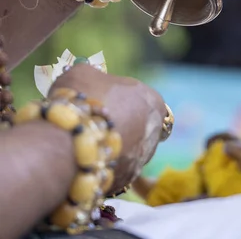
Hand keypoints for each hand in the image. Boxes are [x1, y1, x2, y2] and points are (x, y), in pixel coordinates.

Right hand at [49, 65, 164, 189]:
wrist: (71, 143)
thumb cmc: (82, 99)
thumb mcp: (83, 73)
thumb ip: (95, 77)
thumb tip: (91, 80)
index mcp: (152, 100)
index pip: (143, 99)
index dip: (123, 100)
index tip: (105, 102)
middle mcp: (154, 131)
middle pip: (138, 126)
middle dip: (120, 126)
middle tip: (93, 124)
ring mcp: (141, 159)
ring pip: (127, 150)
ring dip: (110, 148)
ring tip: (82, 143)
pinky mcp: (125, 182)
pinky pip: (113, 171)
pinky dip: (100, 166)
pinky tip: (82, 160)